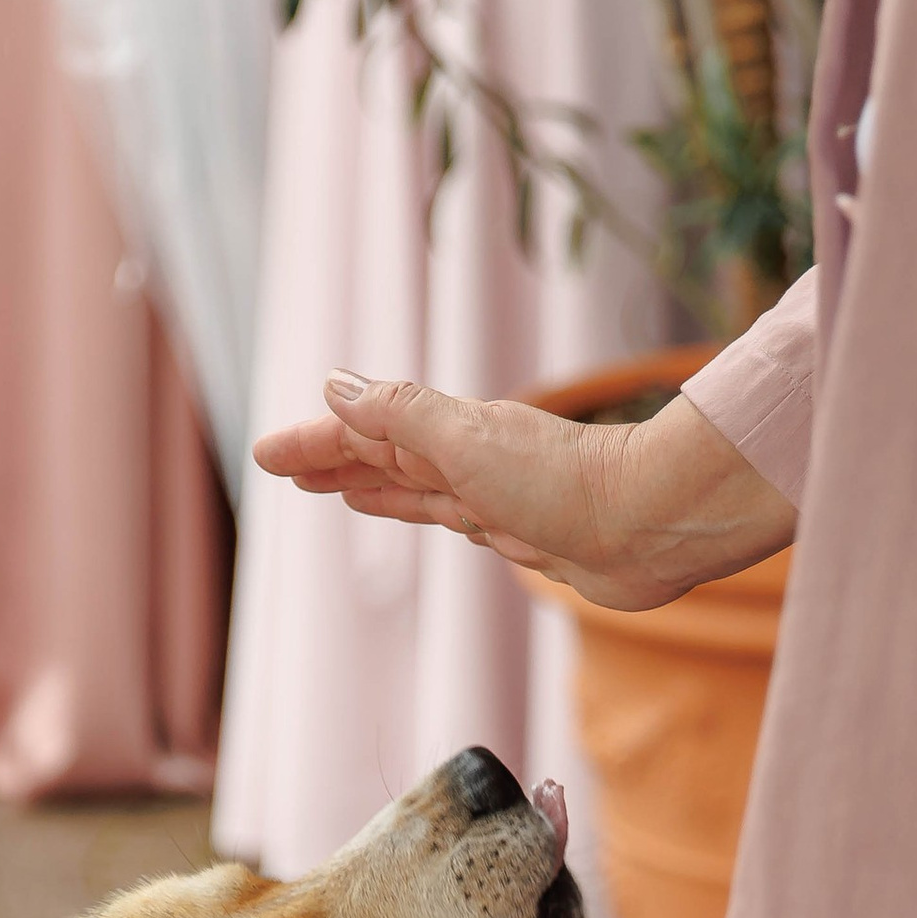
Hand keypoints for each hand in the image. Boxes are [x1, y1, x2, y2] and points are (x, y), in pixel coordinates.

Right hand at [249, 376, 795, 612]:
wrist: (649, 525)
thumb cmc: (567, 483)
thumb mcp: (467, 441)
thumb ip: (402, 415)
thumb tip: (336, 386)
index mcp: (450, 432)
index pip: (364, 431)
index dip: (316, 441)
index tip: (267, 453)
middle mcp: (468, 458)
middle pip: (382, 455)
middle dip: (332, 458)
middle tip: (282, 465)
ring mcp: (492, 493)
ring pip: (411, 485)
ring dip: (367, 482)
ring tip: (326, 485)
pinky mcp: (519, 531)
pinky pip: (446, 514)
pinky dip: (415, 507)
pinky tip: (405, 506)